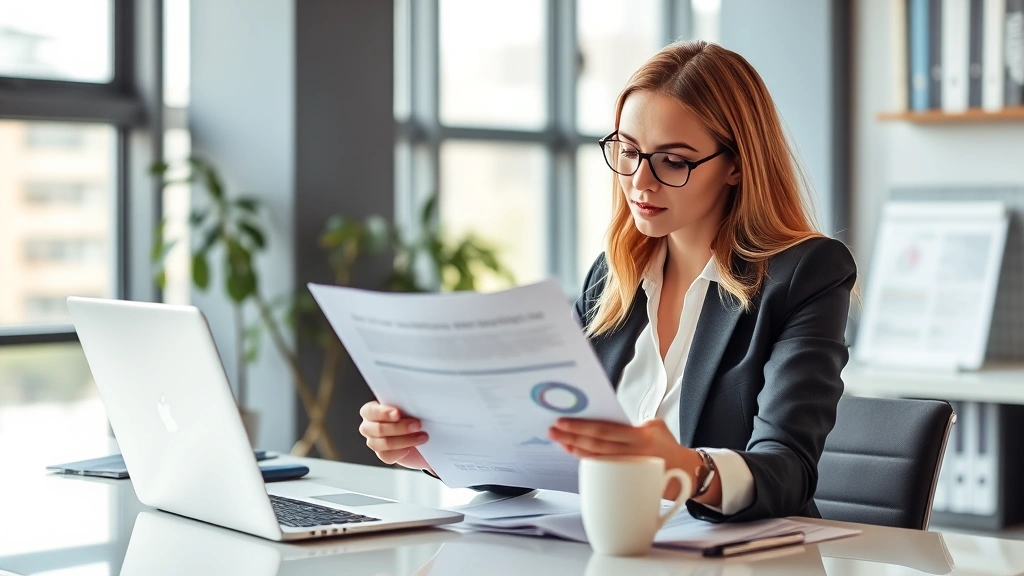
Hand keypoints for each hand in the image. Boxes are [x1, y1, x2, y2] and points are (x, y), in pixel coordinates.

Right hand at [358, 401, 432, 472]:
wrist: (421, 433)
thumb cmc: (413, 414)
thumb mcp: (409, 406)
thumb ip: (405, 404)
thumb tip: (413, 401)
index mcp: (371, 410)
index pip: (370, 411)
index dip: (384, 413)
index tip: (398, 413)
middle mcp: (369, 426)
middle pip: (379, 429)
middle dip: (400, 427)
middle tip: (418, 424)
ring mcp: (374, 442)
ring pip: (385, 443)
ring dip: (405, 440)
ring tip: (422, 436)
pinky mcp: (383, 455)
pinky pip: (388, 456)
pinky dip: (401, 452)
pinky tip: (411, 447)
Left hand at [548, 418, 700, 500]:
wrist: (687, 473)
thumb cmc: (667, 446)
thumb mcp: (656, 427)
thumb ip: (631, 424)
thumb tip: (602, 419)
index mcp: (641, 437)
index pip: (605, 430)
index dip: (581, 427)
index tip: (563, 421)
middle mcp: (634, 454)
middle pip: (595, 445)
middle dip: (571, 437)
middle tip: (553, 430)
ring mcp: (629, 469)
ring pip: (595, 459)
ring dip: (574, 449)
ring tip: (559, 440)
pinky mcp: (626, 481)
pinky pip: (601, 469)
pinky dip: (585, 460)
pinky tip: (574, 452)